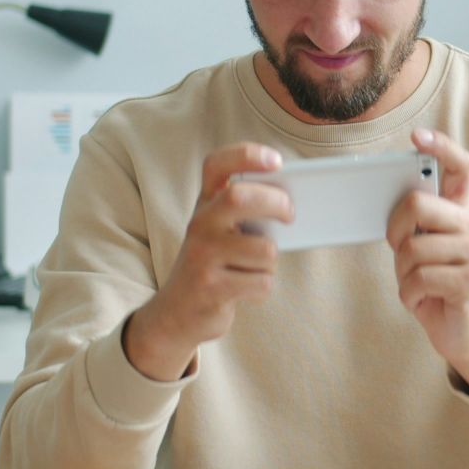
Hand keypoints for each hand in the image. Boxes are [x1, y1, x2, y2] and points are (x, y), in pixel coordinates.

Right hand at [124, 143, 290, 380]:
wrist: (177, 313)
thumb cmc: (213, 264)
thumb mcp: (221, 231)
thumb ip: (246, 213)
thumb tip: (291, 204)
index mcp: (205, 204)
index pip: (217, 164)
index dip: (247, 155)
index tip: (276, 161)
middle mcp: (199, 224)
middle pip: (240, 197)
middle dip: (276, 203)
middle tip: (290, 215)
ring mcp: (202, 256)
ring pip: (264, 250)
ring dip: (270, 262)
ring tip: (253, 268)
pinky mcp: (211, 287)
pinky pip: (261, 281)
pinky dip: (262, 287)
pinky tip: (244, 289)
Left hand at [387, 128, 468, 394]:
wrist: (462, 333)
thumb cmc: (434, 286)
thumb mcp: (421, 249)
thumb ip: (416, 225)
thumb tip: (397, 203)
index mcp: (459, 213)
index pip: (461, 167)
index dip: (441, 147)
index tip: (418, 137)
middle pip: (418, 204)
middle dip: (395, 231)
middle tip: (399, 250)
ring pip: (413, 249)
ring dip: (402, 274)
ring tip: (416, 283)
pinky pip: (420, 279)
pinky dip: (410, 294)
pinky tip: (423, 299)